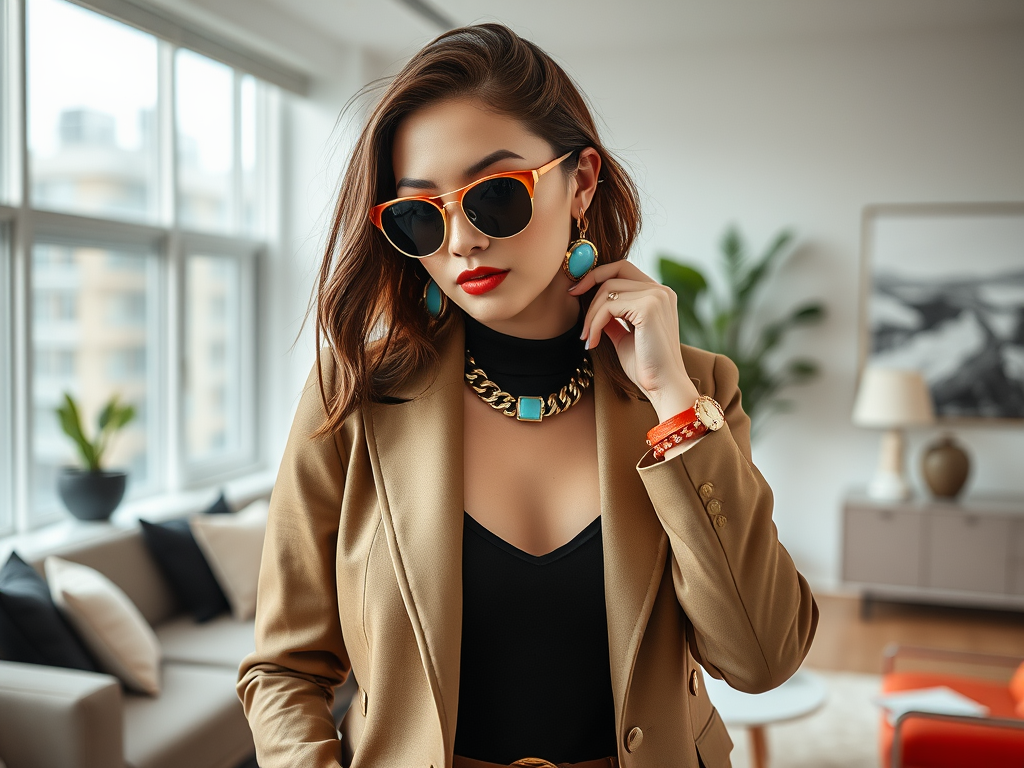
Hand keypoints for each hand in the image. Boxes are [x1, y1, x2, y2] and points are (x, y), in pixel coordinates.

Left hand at [568, 261, 699, 419]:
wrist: (663, 387)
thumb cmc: (646, 367)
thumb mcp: (624, 336)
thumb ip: (613, 318)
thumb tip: (593, 307)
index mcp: (659, 295)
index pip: (623, 269)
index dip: (598, 275)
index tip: (577, 290)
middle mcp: (661, 291)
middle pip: (615, 271)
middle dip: (589, 282)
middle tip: (571, 298)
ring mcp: (657, 296)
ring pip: (608, 289)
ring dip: (591, 314)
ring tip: (588, 338)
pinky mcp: (649, 307)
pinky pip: (609, 306)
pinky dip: (595, 323)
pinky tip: (593, 342)